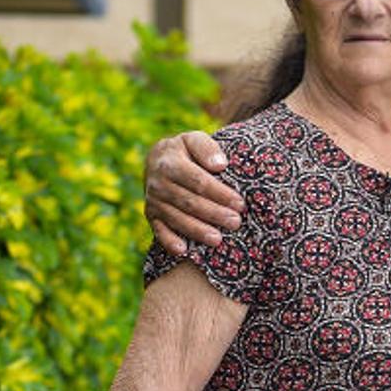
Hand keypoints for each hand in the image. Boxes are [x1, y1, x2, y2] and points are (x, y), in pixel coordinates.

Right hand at [144, 131, 243, 254]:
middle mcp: (158, 183)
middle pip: (189, 202)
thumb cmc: (185, 150)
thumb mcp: (194, 139)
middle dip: (214, 214)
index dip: (219, 193)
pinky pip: (158, 230)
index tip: (239, 203)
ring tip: (218, 240)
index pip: (198, 181)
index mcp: (169, 163)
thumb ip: (206, 148)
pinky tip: (183, 251)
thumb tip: (220, 165)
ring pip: (177, 218)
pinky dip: (169, 241)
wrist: (158, 159)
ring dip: (197, 230)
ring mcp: (153, 201)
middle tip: (236, 223)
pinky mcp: (151, 215)